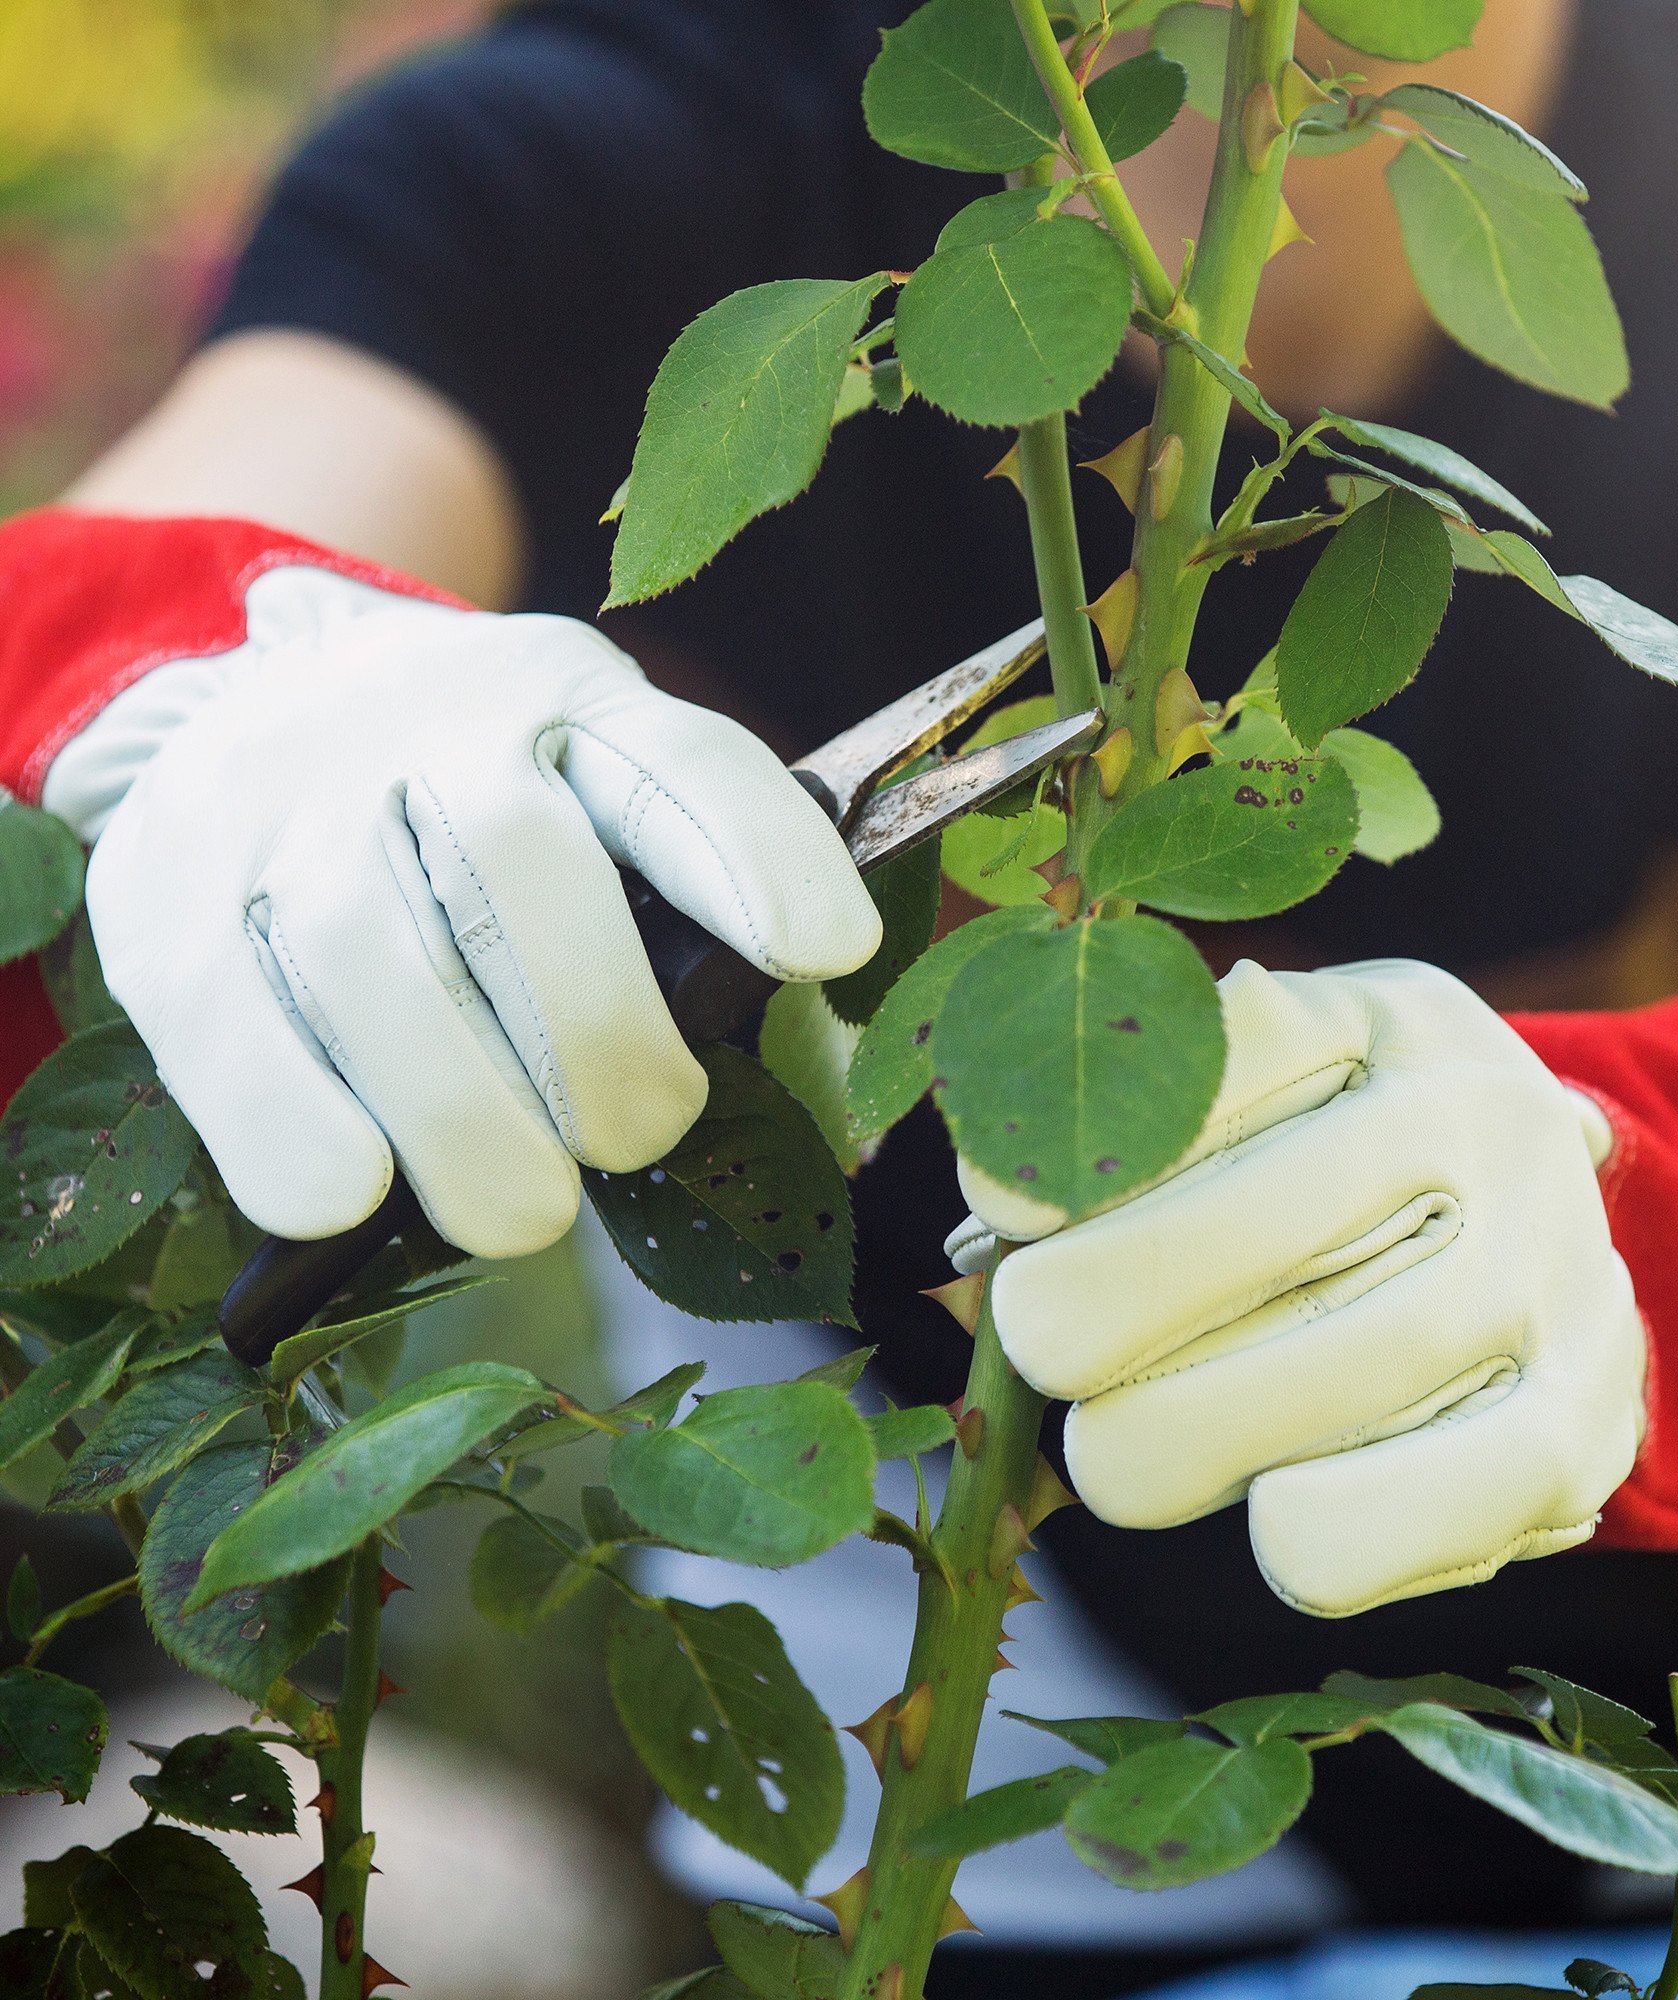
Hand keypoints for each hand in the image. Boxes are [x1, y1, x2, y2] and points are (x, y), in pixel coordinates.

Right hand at [62, 572, 879, 1255]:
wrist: (242, 689)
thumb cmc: (470, 791)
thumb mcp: (589, 778)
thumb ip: (675, 876)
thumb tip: (778, 1010)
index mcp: (564, 697)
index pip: (677, 764)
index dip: (759, 858)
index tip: (826, 951)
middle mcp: (420, 723)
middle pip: (515, 863)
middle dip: (596, 1035)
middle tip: (640, 1133)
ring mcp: (277, 798)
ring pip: (366, 954)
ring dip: (461, 1117)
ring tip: (523, 1207)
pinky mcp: (163, 891)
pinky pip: (226, 1026)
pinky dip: (293, 1128)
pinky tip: (356, 1192)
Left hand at [947, 958, 1644, 1616]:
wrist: (1545, 1232)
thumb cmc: (1331, 1167)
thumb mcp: (1254, 1101)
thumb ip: (1130, 1142)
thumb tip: (994, 1222)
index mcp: (1384, 1017)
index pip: (1227, 1058)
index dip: (1092, 1149)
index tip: (1000, 1216)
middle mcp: (1485, 1117)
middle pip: (1273, 1219)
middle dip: (1117, 1305)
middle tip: (1039, 1350)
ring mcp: (1556, 1258)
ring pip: (1366, 1358)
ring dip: (1201, 1429)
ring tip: (1112, 1457)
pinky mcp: (1592, 1407)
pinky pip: (1484, 1479)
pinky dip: (1350, 1526)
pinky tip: (1275, 1527)